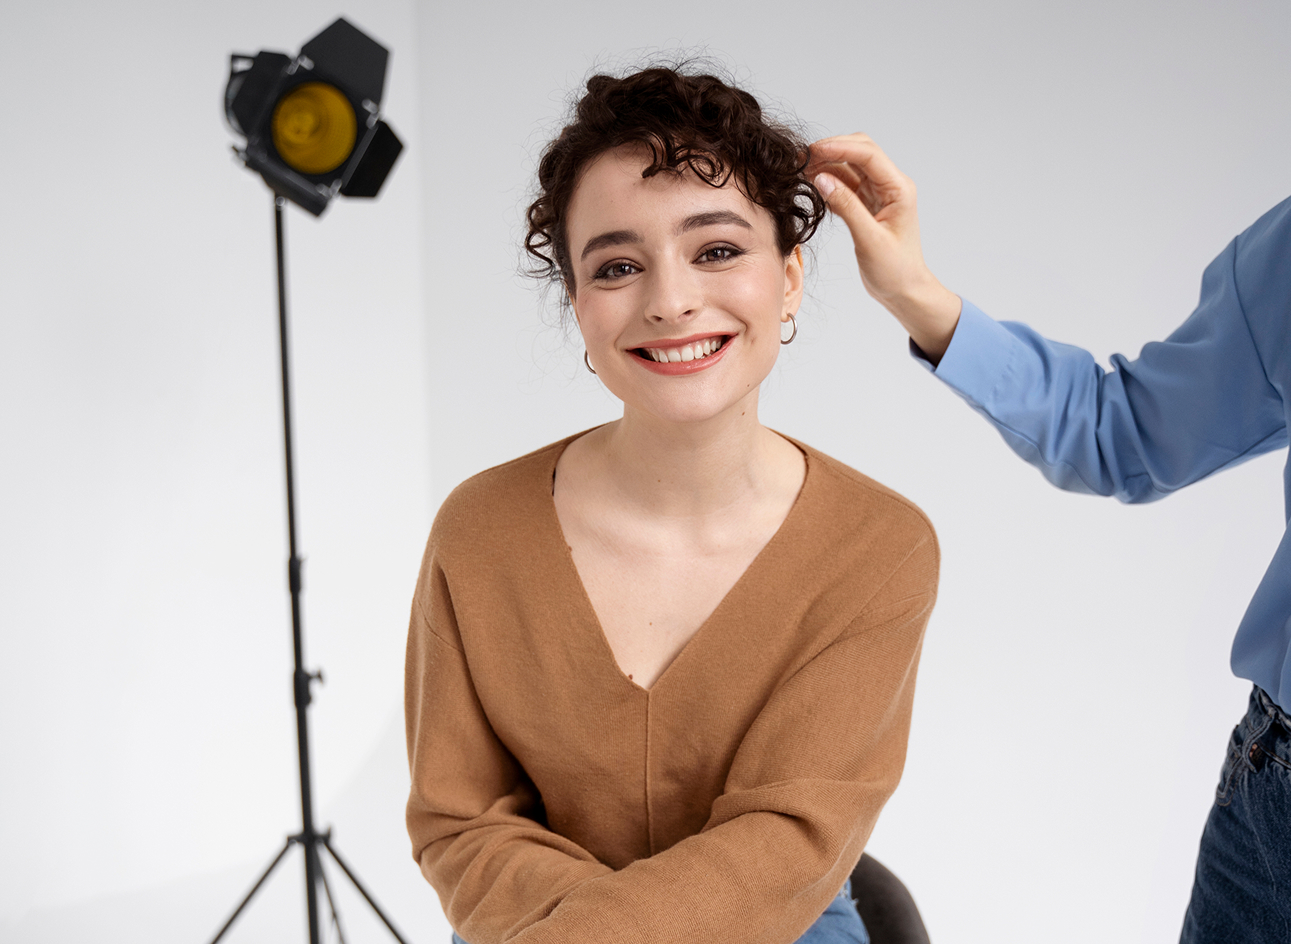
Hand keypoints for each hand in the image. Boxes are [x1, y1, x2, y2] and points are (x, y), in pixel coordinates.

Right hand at [807, 133, 960, 363]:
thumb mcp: (869, 240)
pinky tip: (810, 183)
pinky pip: (845, 183)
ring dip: (826, 163)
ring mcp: (877, 194)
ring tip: (799, 168)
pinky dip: (828, 180)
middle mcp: (889, 185)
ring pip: (849, 166)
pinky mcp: (866, 204)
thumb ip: (846, 207)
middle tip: (800, 157)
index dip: (839, 147)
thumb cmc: (895, 270)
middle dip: (831, 149)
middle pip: (859, 152)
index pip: (868, 155)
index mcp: (898, 188)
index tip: (812, 151)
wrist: (904, 290)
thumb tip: (821, 179)